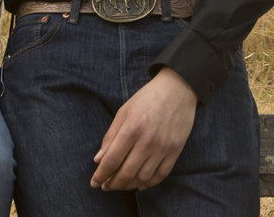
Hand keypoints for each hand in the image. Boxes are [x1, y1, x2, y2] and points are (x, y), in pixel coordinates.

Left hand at [90, 67, 197, 190]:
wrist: (179, 88)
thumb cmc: (147, 98)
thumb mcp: (124, 111)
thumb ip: (110, 136)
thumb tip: (98, 160)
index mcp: (131, 128)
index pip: (111, 161)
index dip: (100, 175)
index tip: (94, 183)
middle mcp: (147, 140)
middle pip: (126, 173)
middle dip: (112, 184)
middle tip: (106, 186)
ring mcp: (163, 147)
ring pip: (143, 177)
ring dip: (129, 186)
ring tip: (121, 185)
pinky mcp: (176, 150)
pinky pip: (161, 174)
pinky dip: (149, 183)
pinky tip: (140, 183)